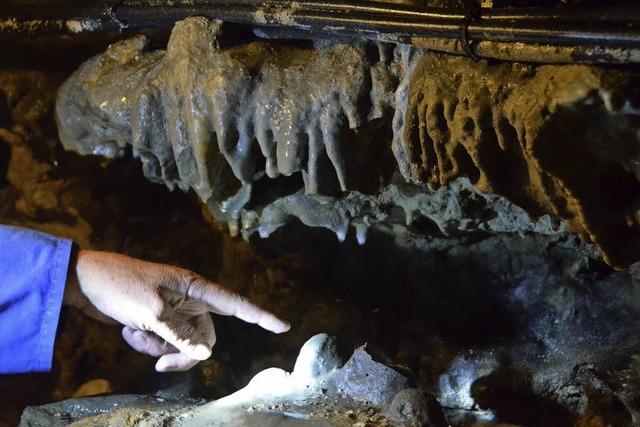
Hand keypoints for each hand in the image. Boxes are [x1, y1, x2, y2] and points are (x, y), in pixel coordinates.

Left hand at [63, 250, 289, 371]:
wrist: (86, 283)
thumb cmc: (122, 286)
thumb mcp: (151, 311)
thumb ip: (181, 334)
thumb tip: (207, 354)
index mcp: (195, 288)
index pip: (235, 303)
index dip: (260, 316)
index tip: (283, 326)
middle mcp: (189, 300)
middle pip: (205, 337)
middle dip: (182, 352)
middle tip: (159, 361)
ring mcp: (174, 311)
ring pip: (182, 343)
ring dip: (158, 346)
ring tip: (134, 333)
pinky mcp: (158, 320)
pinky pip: (164, 341)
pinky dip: (146, 342)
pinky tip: (128, 330)